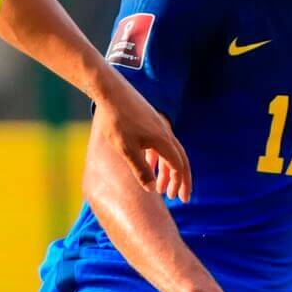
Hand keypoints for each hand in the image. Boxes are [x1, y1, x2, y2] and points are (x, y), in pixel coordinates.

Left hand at [94, 75, 192, 201]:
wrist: (110, 92)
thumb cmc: (117, 121)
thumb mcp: (126, 149)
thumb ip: (140, 170)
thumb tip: (152, 190)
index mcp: (163, 141)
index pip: (178, 166)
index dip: (179, 183)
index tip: (179, 199)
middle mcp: (165, 133)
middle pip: (179, 160)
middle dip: (180, 180)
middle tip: (181, 197)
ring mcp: (159, 126)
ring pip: (169, 153)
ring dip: (167, 171)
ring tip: (161, 189)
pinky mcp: (150, 122)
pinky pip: (160, 144)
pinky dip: (158, 159)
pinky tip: (150, 166)